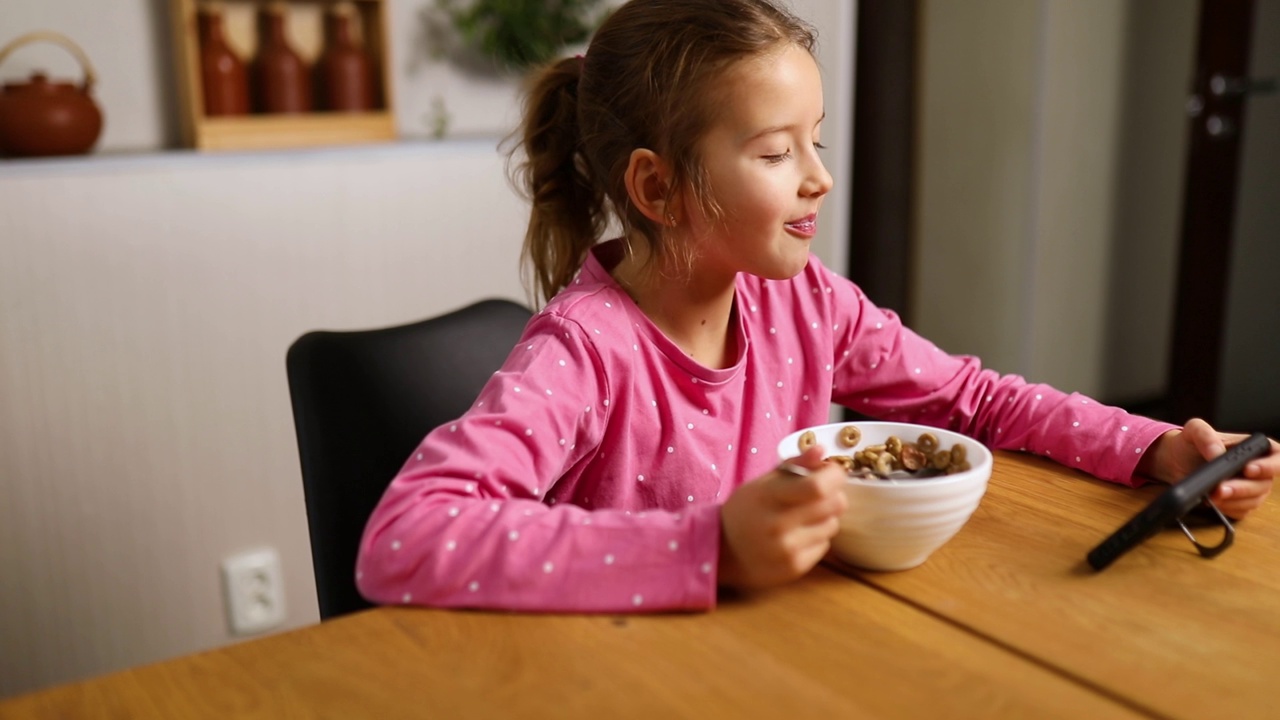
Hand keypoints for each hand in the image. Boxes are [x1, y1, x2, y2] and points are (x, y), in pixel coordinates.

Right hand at [717, 445, 847, 589]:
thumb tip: (821, 450)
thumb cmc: (745, 510)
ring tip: (804, 517)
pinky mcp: (795, 568)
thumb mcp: (763, 483)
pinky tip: (798, 535)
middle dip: (834, 494)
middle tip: (820, 494)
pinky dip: (817, 537)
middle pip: (834, 505)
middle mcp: (778, 525)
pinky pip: (825, 545)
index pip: (817, 487)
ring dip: (825, 517)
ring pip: (832, 524)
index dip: (834, 476)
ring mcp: (788, 550)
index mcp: (768, 497)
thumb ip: (794, 465)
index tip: (833, 472)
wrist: (723, 552)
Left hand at [1137, 418, 1277, 518]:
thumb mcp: (1193, 430)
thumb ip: (1205, 435)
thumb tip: (1217, 453)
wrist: (1175, 462)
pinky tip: (1213, 503)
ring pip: (1253, 500)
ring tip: (1212, 496)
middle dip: (1242, 488)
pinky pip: (1241, 512)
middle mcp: (1257, 469)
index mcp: (1254, 448)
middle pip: (1264, 484)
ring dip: (1233, 501)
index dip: (1270, 466)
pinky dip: (1228, 509)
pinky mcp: (1239, 503)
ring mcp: (1250, 488)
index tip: (1249, 470)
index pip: (1277, 457)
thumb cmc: (1190, 444)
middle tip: (1220, 489)